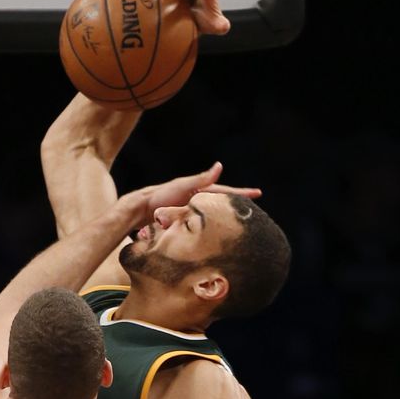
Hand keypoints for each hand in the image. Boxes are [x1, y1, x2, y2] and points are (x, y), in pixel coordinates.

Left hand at [124, 163, 260, 227]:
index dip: (242, 193)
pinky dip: (210, 226)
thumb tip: (219, 165)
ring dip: (224, 216)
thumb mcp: (183, 186)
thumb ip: (201, 179)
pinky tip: (216, 233)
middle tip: (254, 210)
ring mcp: (191, 209)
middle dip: (237, 205)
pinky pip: (202, 224)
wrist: (140, 209)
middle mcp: (197, 199)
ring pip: (212, 214)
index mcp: (201, 190)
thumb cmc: (160, 196)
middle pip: (222, 202)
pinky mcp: (184, 219)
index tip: (259, 193)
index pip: (226, 192)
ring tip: (240, 221)